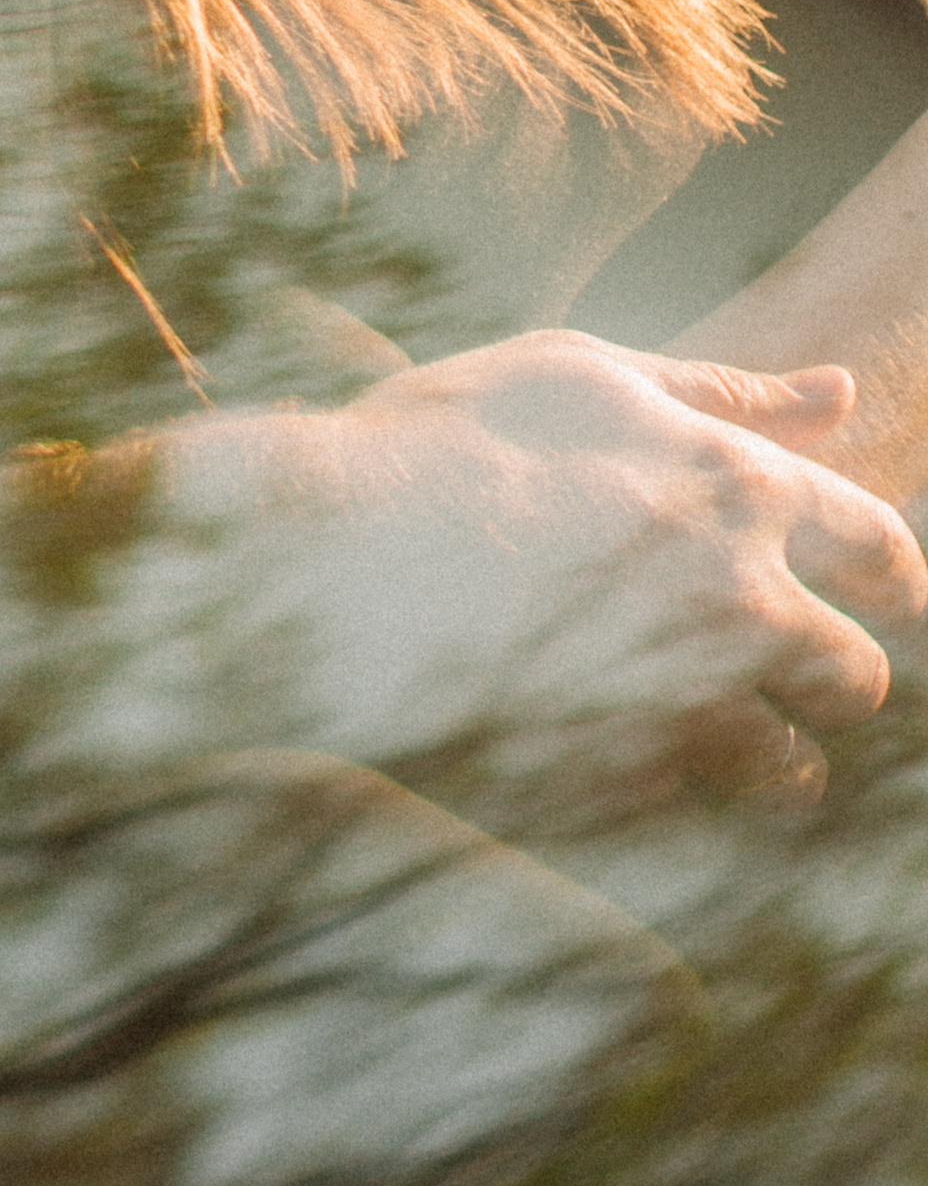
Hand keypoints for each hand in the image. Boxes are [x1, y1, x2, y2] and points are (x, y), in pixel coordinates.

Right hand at [136, 331, 924, 786]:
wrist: (317, 562)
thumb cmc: (436, 444)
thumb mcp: (580, 375)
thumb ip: (724, 389)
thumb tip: (842, 391)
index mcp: (740, 490)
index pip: (881, 548)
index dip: (897, 578)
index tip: (890, 596)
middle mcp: (737, 603)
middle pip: (853, 677)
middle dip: (834, 680)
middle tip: (783, 672)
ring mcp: (679, 705)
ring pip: (790, 772)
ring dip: (771, 761)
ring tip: (706, 738)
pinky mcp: (614, 786)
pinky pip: (682, 810)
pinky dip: (662, 791)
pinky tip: (600, 752)